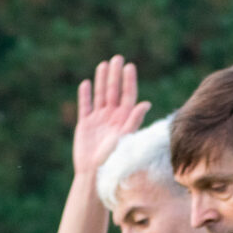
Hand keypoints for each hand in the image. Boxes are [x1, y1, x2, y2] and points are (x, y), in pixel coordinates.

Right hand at [74, 54, 150, 178]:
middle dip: (115, 75)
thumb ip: (134, 120)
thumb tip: (146, 103)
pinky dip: (85, 95)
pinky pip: (85, 106)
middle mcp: (112, 117)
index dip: (129, 81)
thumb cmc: (114, 159)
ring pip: (100, 95)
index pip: (128, 95)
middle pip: (114, 91)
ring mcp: (98, 120)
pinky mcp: (85, 125)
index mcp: (124, 119)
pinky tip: (86, 83)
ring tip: (103, 65)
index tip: (129, 66)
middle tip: (117, 58)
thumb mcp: (126, 139)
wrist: (95, 174)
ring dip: (101, 80)